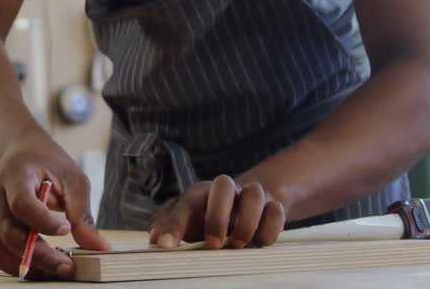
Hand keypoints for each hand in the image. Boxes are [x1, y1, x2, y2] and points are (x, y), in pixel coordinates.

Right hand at [0, 131, 110, 278]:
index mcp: (15, 174)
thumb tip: (100, 248)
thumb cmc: (47, 162)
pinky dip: (13, 265)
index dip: (43, 222)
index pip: (22, 203)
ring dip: (25, 265)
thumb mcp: (72, 178)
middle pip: (9, 232)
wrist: (18, 150)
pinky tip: (37, 267)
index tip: (66, 231)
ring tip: (54, 270)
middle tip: (67, 267)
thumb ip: (82, 214)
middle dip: (40, 255)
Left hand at [148, 175, 287, 249]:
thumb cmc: (209, 216)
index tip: (164, 245)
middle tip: (213, 243)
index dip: (173, 225)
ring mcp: (250, 196)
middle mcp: (225, 191)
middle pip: (223, 185)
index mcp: (199, 194)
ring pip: (254, 193)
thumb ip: (169, 226)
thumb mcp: (188, 221)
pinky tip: (260, 243)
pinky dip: (270, 229)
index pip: (183, 205)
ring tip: (238, 243)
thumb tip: (153, 238)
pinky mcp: (273, 205)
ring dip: (247, 222)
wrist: (245, 204)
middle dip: (217, 215)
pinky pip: (276, 211)